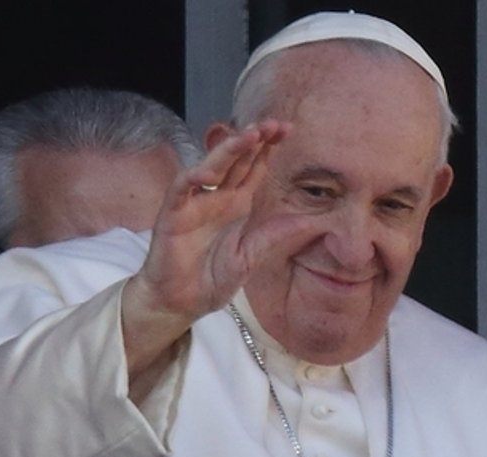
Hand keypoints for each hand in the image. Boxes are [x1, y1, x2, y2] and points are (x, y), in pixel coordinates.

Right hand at [119, 121, 319, 382]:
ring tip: (249, 135)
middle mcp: (217, 198)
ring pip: (211, 166)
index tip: (287, 129)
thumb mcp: (252, 257)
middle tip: (274, 124)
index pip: (254, 167)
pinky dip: (193, 177)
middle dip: (254, 139)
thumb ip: (277, 236)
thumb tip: (314, 221)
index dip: (268, 147)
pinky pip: (181, 189)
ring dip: (229, 149)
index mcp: (237, 204)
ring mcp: (194, 203)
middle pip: (236, 159)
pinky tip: (208, 171)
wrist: (182, 303)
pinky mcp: (172, 215)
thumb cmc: (211, 279)